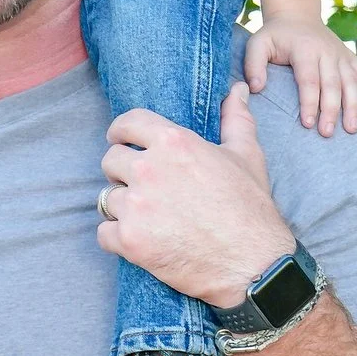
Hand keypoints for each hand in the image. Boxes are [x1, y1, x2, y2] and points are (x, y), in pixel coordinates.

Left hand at [97, 84, 299, 313]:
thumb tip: (237, 91)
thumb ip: (235, 119)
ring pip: (107, 198)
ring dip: (122, 208)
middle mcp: (149, 170)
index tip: (120, 140)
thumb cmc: (250, 209)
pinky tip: (139, 241)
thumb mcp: (247, 156)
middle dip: (122, 173)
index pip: (127, 123)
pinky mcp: (130, 241)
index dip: (120, 132)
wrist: (253, 264)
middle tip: (142, 188)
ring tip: (147, 218)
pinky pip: (103, 233)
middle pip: (111, 161)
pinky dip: (117, 238)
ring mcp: (137, 207)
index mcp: (174, 143)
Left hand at [242, 11, 356, 134]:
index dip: (309, 102)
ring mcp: (342, 55)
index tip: (307, 124)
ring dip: (353, 106)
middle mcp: (327, 51)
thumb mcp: (258, 44)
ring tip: (352, 129)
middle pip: (332, 84)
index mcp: (305, 49)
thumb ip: (253, 65)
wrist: (297, 16)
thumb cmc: (275, 36)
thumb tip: (257, 88)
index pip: (309, 79)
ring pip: (352, 82)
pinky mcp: (351, 58)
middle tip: (327, 133)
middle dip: (331, 110)